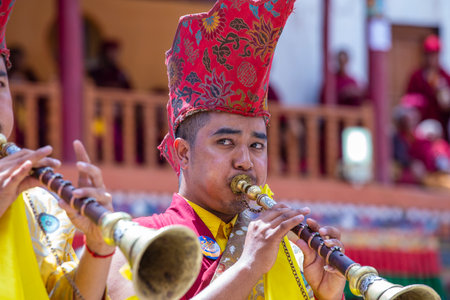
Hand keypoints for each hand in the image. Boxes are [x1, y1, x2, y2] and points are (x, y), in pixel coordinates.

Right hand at [0, 145, 59, 216]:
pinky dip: (21, 169)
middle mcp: (2, 167)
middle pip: (24, 157)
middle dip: (42, 157)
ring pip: (20, 163)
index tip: (52, 160)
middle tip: (57, 163)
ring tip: (50, 156)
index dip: (38, 155)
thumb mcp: (15, 188)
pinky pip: (13, 177)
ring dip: (37, 159)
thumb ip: (28, 181)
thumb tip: (44, 177)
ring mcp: (1, 176)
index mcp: (4, 165)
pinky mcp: (3, 186)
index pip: (22, 155)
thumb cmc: (0, 199)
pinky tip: (29, 164)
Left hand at [58, 140, 114, 254]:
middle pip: (96, 173)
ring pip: (98, 190)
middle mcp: (98, 188)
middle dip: (88, 167)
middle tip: (79, 165)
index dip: (82, 155)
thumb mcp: (72, 211)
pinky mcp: (107, 208)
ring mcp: (104, 198)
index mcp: (89, 185)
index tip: (76, 142)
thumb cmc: (85, 220)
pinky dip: (88, 205)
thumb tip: (59, 200)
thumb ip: (67, 204)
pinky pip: (98, 205)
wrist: (98, 234)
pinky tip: (79, 206)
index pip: (86, 167)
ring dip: (86, 191)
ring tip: (75, 193)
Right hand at [238, 204, 307, 275]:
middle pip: (278, 211)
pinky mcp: (270, 237)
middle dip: (293, 209)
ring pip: (283, 216)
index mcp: (255, 223)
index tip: (292, 208)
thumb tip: (283, 227)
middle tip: (304, 209)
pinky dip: (294, 220)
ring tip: (306, 211)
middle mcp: (259, 224)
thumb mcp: (259, 239)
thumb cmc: (255, 256)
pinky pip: (284, 225)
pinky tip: (301, 218)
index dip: (283, 207)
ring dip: (297, 212)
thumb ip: (269, 231)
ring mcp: (264, 229)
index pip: (271, 210)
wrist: (249, 266)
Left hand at [294, 218, 345, 299]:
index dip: (316, 225)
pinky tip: (326, 268)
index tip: (308, 221)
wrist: (321, 290)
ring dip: (333, 244)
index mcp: (322, 245)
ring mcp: (337, 258)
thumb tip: (297, 239)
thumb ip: (305, 251)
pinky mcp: (341, 270)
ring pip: (340, 246)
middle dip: (328, 230)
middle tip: (321, 231)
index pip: (321, 231)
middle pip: (335, 234)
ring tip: (326, 244)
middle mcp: (331, 249)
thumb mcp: (307, 262)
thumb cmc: (315, 274)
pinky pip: (339, 266)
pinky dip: (332, 266)